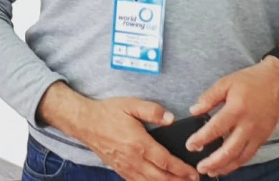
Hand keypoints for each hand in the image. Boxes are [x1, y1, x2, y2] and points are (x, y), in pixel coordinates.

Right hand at [37, 83, 198, 180]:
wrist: (85, 122)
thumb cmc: (108, 112)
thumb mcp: (131, 104)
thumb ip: (153, 111)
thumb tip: (171, 119)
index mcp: (139, 143)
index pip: (165, 161)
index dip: (181, 169)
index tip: (193, 172)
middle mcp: (133, 159)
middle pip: (160, 177)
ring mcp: (125, 167)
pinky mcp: (119, 169)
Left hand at [185, 58, 278, 176]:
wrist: (277, 81)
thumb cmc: (252, 80)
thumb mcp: (226, 82)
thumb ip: (209, 97)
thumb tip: (193, 110)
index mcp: (236, 109)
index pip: (215, 129)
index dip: (201, 139)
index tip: (190, 145)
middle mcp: (248, 124)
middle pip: (229, 150)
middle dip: (213, 162)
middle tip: (200, 167)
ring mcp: (258, 133)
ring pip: (241, 157)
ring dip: (225, 167)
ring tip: (212, 171)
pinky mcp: (264, 137)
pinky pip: (250, 155)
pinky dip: (238, 163)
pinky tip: (228, 165)